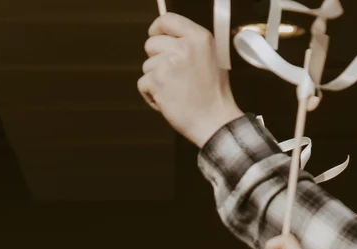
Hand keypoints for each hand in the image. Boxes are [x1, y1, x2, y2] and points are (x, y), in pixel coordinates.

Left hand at [138, 13, 241, 148]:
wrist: (213, 120)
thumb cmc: (213, 95)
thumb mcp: (210, 57)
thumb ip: (190, 44)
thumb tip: (168, 40)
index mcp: (199, 37)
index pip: (167, 19)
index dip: (157, 29)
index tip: (154, 36)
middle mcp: (183, 46)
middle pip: (151, 44)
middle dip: (156, 60)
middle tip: (171, 75)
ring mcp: (168, 63)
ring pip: (146, 66)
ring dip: (155, 80)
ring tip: (174, 91)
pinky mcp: (157, 81)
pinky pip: (142, 83)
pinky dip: (151, 95)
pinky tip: (167, 101)